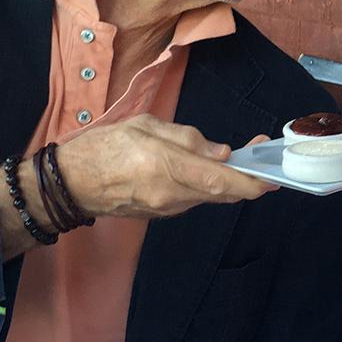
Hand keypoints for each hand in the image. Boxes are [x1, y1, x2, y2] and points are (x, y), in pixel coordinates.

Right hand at [52, 116, 274, 220]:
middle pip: (222, 192)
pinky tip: (200, 168)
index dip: (251, 182)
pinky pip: (193, 198)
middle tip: (254, 154)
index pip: (221, 182)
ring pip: (209, 195)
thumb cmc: (104, 147)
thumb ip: (186, 138)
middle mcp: (171, 195)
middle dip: (245, 177)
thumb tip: (220, 153)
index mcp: (167, 167)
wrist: (71, 182)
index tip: (271, 177)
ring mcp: (167, 208)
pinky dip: (205, 185)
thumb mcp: (145, 127)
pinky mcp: (162, 214)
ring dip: (224, 180)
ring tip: (227, 156)